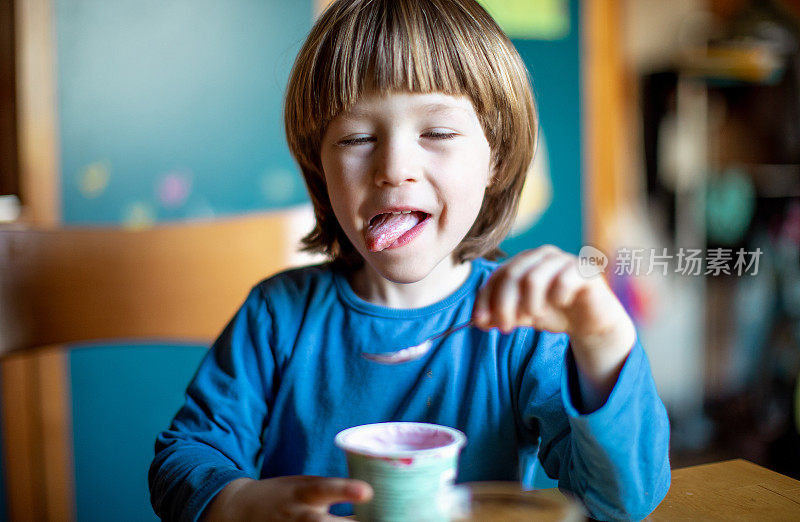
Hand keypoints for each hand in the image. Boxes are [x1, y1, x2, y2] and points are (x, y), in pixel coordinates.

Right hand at [203, 475, 372, 521]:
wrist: (241, 510)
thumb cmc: (286, 496)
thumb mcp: (307, 486)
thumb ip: (336, 492)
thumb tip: (377, 501)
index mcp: (304, 494)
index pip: (325, 489)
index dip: (346, 490)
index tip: (366, 492)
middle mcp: (298, 517)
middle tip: (381, 521)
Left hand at [472, 246, 635, 393]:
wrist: (590, 321)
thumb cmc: (554, 312)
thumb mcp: (522, 316)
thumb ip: (500, 315)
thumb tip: (476, 321)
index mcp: (523, 262)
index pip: (496, 276)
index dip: (485, 299)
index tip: (480, 323)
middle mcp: (541, 255)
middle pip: (511, 275)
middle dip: (503, 305)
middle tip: (505, 328)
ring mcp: (563, 260)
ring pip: (534, 278)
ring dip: (528, 304)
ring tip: (533, 318)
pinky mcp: (585, 270)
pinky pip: (564, 280)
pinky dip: (557, 296)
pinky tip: (559, 304)